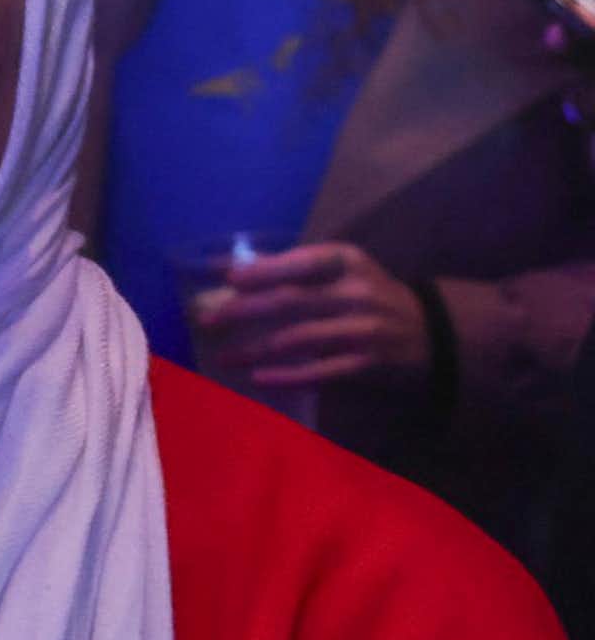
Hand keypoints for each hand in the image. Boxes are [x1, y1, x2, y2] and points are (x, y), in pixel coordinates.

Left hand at [189, 242, 428, 392]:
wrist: (431, 332)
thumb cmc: (369, 294)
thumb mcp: (342, 269)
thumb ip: (293, 266)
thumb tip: (231, 264)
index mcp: (348, 261)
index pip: (300, 262)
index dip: (263, 270)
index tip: (229, 279)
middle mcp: (357, 293)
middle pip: (291, 301)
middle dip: (245, 311)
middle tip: (210, 321)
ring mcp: (364, 330)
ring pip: (299, 339)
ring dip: (256, 349)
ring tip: (224, 356)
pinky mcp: (367, 364)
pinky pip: (320, 372)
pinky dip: (287, 375)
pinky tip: (259, 378)